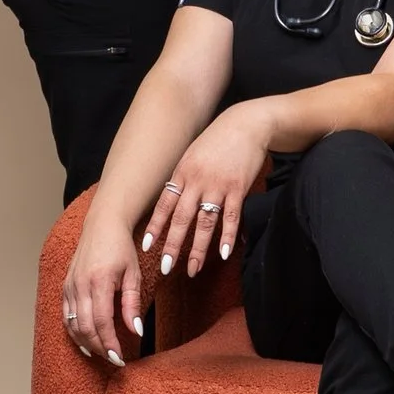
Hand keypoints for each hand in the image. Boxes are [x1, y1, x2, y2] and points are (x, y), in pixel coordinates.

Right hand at [60, 216, 143, 368]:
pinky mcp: (65, 286)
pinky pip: (66, 315)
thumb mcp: (133, 274)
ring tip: (102, 353)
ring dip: (86, 342)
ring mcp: (69, 286)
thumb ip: (132, 304)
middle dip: (99, 347)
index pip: (102, 321)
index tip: (120, 358)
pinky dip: (74, 332)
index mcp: (99, 281)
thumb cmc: (121, 248)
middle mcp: (80, 285)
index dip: (110, 343)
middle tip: (114, 360)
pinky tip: (86, 341)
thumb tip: (136, 331)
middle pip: (85, 327)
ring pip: (72, 324)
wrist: (102, 225)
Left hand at [145, 104, 267, 277]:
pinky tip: (224, 253)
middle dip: (173, 245)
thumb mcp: (193, 154)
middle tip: (166, 268)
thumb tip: (174, 200)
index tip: (146, 246)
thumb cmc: (219, 140)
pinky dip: (227, 237)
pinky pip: (231, 217)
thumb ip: (184, 177)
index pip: (165, 205)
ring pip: (205, 223)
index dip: (155, 226)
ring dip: (198, 248)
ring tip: (194, 268)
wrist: (246, 124)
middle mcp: (197, 181)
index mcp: (183, 173)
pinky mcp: (238, 188)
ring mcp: (218, 186)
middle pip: (181, 219)